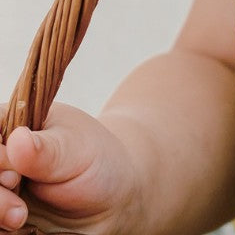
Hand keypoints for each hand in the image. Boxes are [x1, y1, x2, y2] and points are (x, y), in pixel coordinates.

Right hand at [0, 102, 146, 233]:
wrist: (111, 202)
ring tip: (21, 217)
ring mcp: (0, 187)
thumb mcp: (78, 152)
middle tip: (15, 186)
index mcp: (15, 123)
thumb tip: (17, 139)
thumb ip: (46, 150)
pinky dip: (0, 227)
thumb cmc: (97, 163)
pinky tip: (21, 226)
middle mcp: (1, 155)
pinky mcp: (0, 216)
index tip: (13, 171)